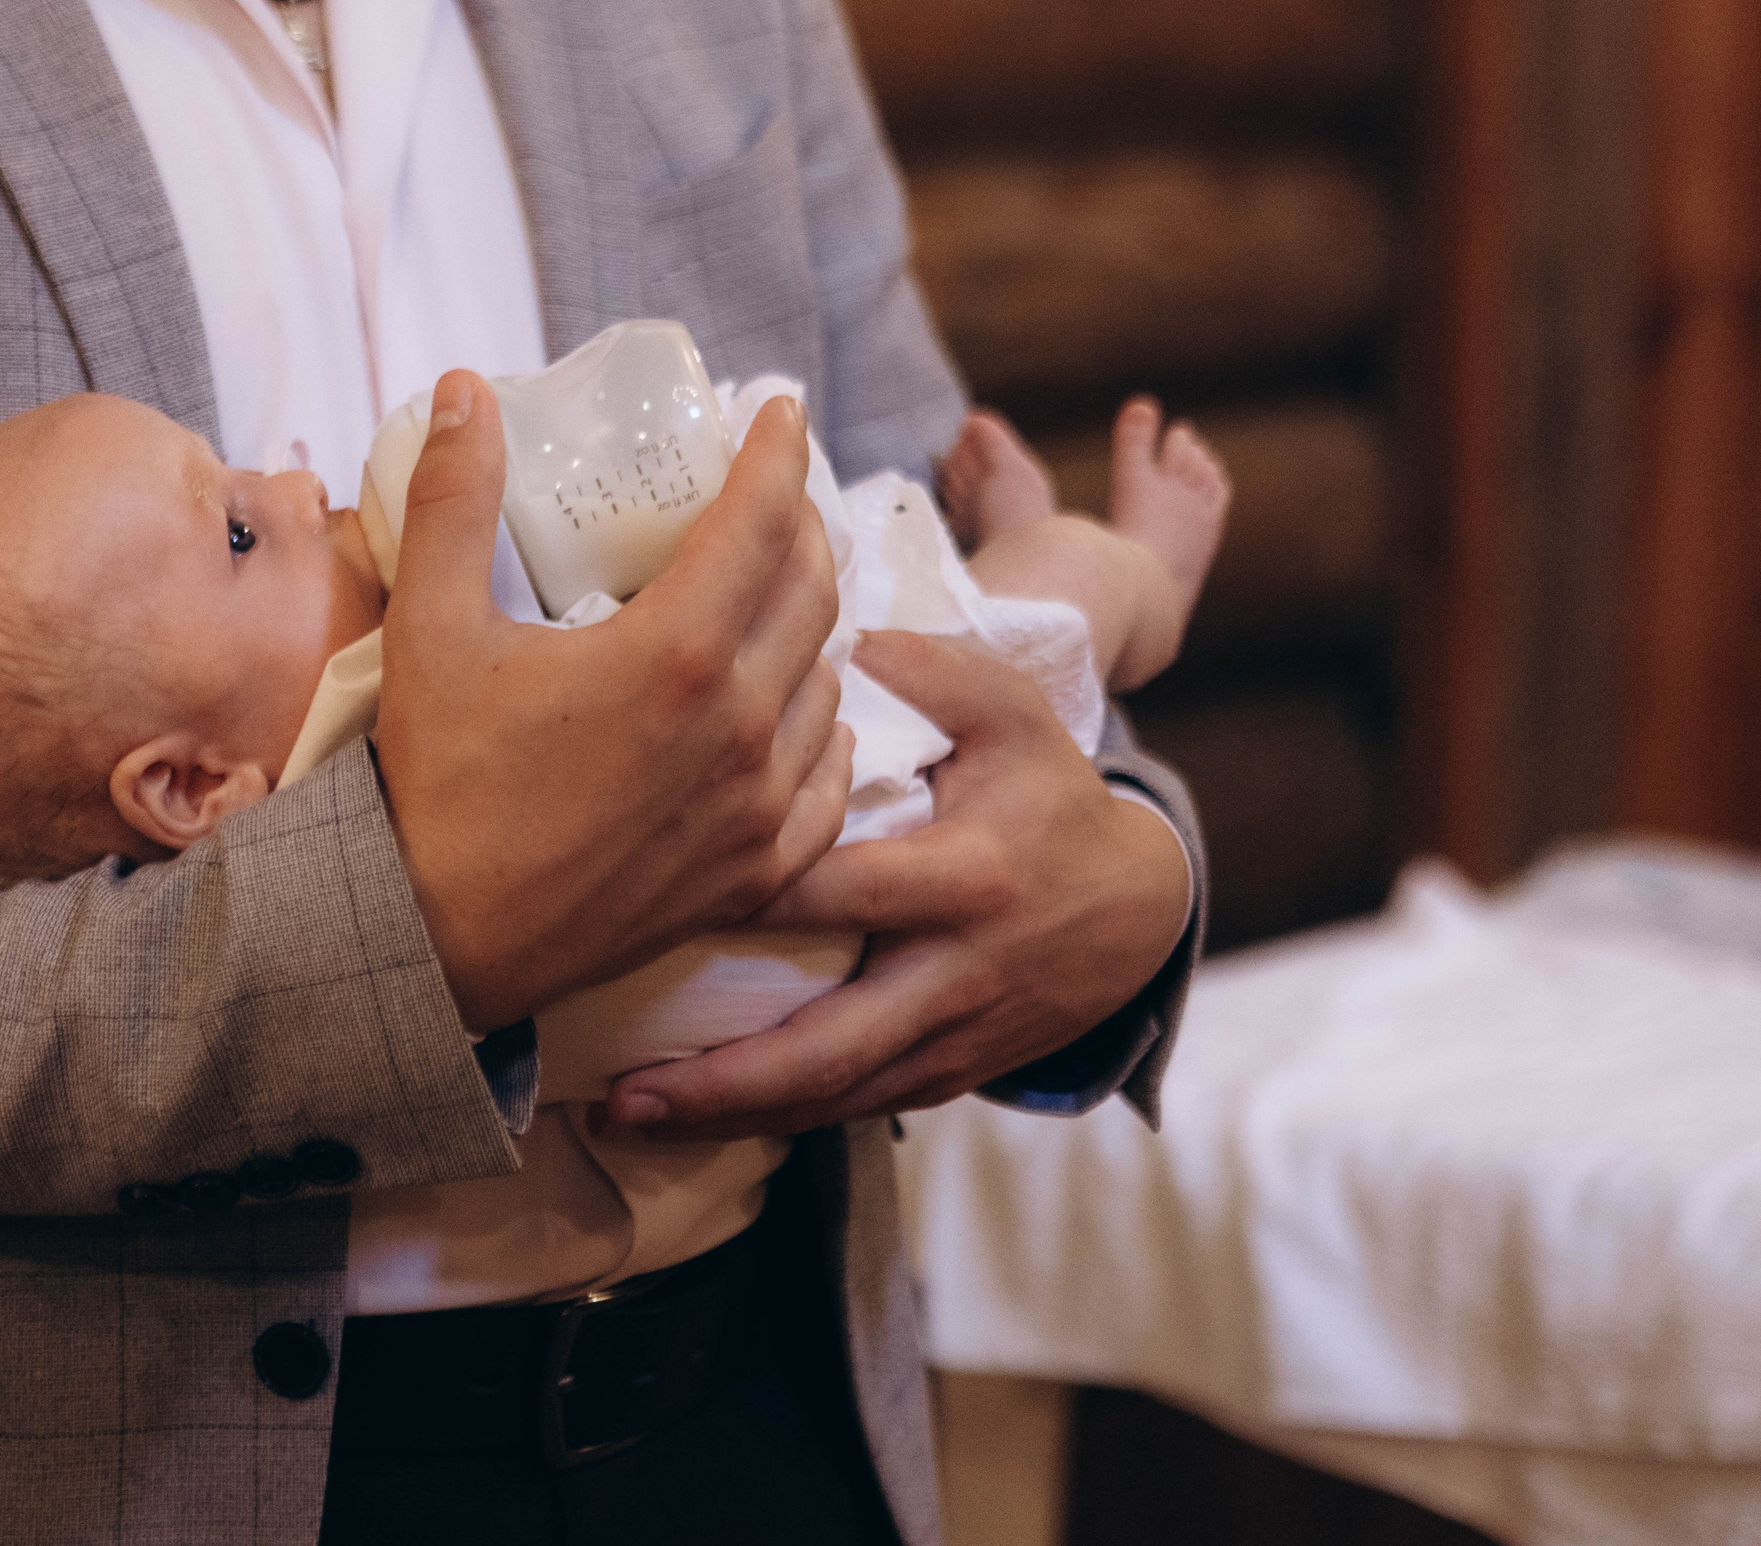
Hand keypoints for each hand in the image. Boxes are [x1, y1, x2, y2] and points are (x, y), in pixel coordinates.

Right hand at [373, 370, 854, 1034]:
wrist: (437, 939)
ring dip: (810, 626)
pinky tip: (795, 714)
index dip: (778, 451)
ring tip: (771, 599)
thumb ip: (455, 498)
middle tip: (768, 498)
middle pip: (813, 590)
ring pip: (828, 681)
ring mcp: (756, 805)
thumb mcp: (432, 627)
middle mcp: (741, 726)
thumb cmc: (434, 783)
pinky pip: (829, 783)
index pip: (765, 518)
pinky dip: (822, 732)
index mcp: (677, 654)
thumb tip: (465, 390)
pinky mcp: (752, 870)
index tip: (780, 413)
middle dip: (799, 526)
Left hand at [598, 630, 1188, 1136]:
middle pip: (831, 1047)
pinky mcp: (945, 1078)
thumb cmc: (1049, 799)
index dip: (753, 895)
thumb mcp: (1016, 716)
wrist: (1140, 914)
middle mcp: (956, 975)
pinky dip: (773, 1120)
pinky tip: (693, 1120)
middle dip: (726, 1081)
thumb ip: (938, 670)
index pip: (845, 892)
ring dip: (730, 1117)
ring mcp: (951, 1040)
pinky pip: (850, 1111)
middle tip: (620, 1094)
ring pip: (833, 1099)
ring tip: (629, 1119)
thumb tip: (849, 640)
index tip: (658, 897)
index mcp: (968, 879)